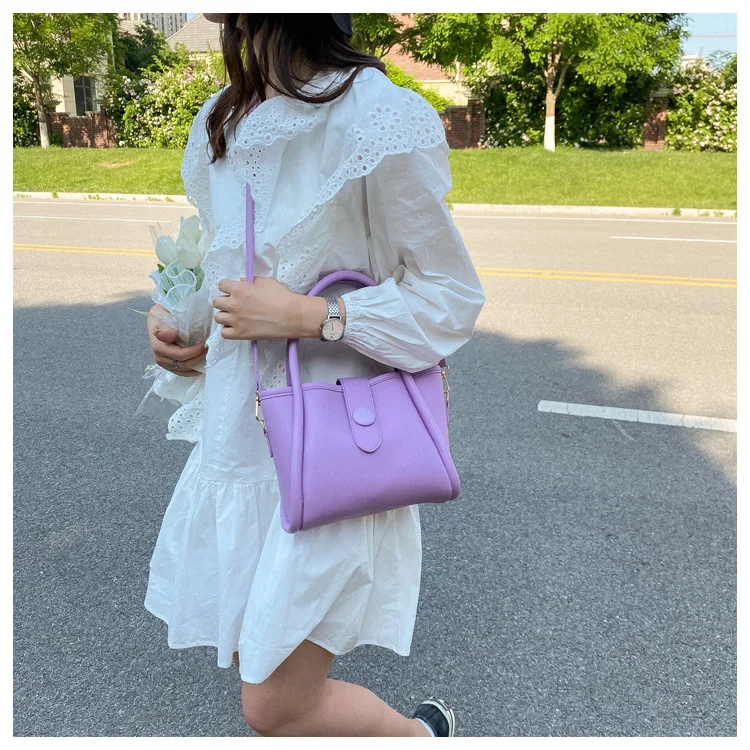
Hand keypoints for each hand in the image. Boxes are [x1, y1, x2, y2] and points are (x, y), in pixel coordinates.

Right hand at [147, 303, 206, 376]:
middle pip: (183, 364)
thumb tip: (168, 336)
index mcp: (158, 346)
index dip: (194, 351)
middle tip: (208, 348)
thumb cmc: (164, 314)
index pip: (180, 355)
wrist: (161, 317)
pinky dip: (193, 370)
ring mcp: (164, 364)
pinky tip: (201, 363)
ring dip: (197, 364)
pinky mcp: (170, 366)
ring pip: (184, 370)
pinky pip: (183, 373)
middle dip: (198, 358)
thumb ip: (166, 327)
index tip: (204, 344)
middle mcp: (159, 358)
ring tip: (206, 354)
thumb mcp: (162, 314)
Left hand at [213, 276, 328, 339]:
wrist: (293, 316)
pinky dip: (228, 330)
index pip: (221, 285)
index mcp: (239, 289)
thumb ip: (251, 280)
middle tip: (235, 304)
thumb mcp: (267, 282)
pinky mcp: (240, 334)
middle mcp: (234, 304)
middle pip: (216, 302)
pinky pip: (224, 333)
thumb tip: (242, 281)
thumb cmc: (283, 298)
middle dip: (224, 301)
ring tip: (236, 317)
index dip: (227, 287)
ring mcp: (235, 320)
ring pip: (218, 318)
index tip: (232, 291)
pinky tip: (237, 327)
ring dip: (225, 316)